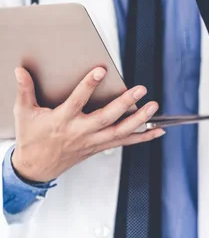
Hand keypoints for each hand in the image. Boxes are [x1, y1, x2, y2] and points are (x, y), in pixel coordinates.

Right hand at [11, 67, 164, 182]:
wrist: (36, 167)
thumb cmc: (32, 138)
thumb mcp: (24, 113)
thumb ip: (25, 90)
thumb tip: (20, 70)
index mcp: (62, 120)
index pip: (77, 100)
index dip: (89, 85)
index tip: (101, 70)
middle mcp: (80, 132)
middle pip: (106, 118)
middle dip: (125, 103)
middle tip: (140, 89)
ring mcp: (93, 141)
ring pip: (120, 132)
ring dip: (140, 120)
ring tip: (154, 106)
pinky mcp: (100, 147)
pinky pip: (125, 142)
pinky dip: (143, 137)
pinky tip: (158, 130)